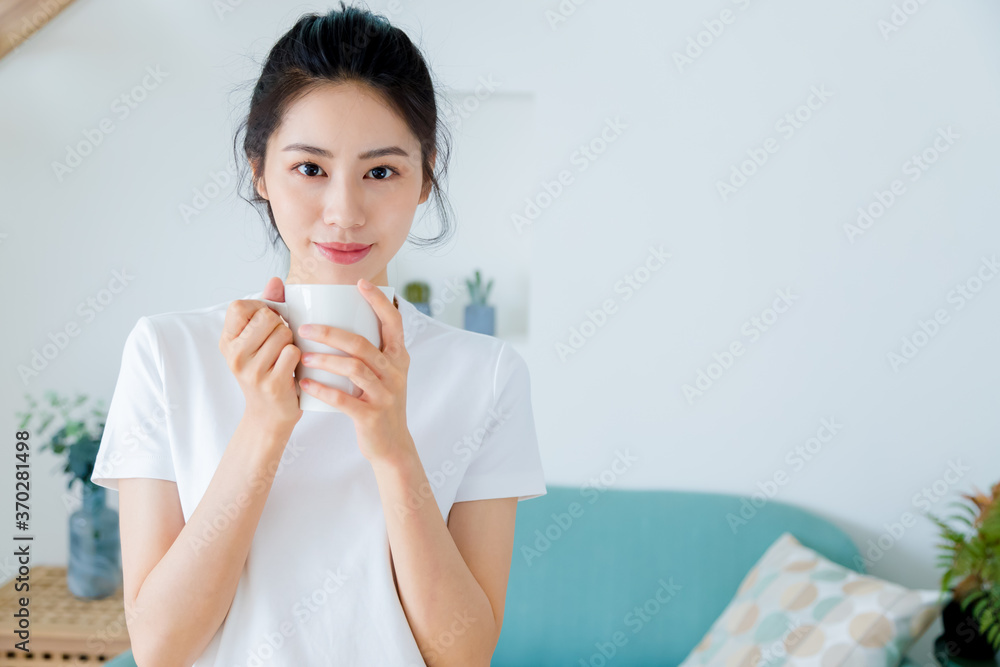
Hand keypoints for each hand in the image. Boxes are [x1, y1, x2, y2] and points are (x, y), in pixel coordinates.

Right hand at [219, 276, 302, 434]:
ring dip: (291, 342)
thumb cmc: (267, 369)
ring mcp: (251, 370)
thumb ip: (267, 307)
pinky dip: (298, 357)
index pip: (239, 306)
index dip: (259, 308)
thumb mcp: (258, 339)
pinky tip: (292, 368)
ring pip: (283, 333)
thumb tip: (275, 280)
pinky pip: (293, 352)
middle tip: (278, 343)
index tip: (266, 322)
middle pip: (267, 317)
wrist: (269, 414)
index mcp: (227, 340)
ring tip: (284, 356)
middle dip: (280, 326)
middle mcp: (234, 355)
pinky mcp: (271, 383)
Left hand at [297, 279, 410, 463]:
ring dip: (324, 360)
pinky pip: (344, 399)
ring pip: (354, 369)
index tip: (360, 284)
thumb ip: (370, 352)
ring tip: (303, 355)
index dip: (378, 301)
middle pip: (362, 344)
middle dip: (331, 333)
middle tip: (304, 328)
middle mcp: (395, 373)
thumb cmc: (379, 403)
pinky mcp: (372, 415)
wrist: (391, 445)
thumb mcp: (384, 375)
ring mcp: (385, 395)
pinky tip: (305, 383)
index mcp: (398, 358)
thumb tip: (340, 321)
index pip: (393, 322)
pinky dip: (322, 390)